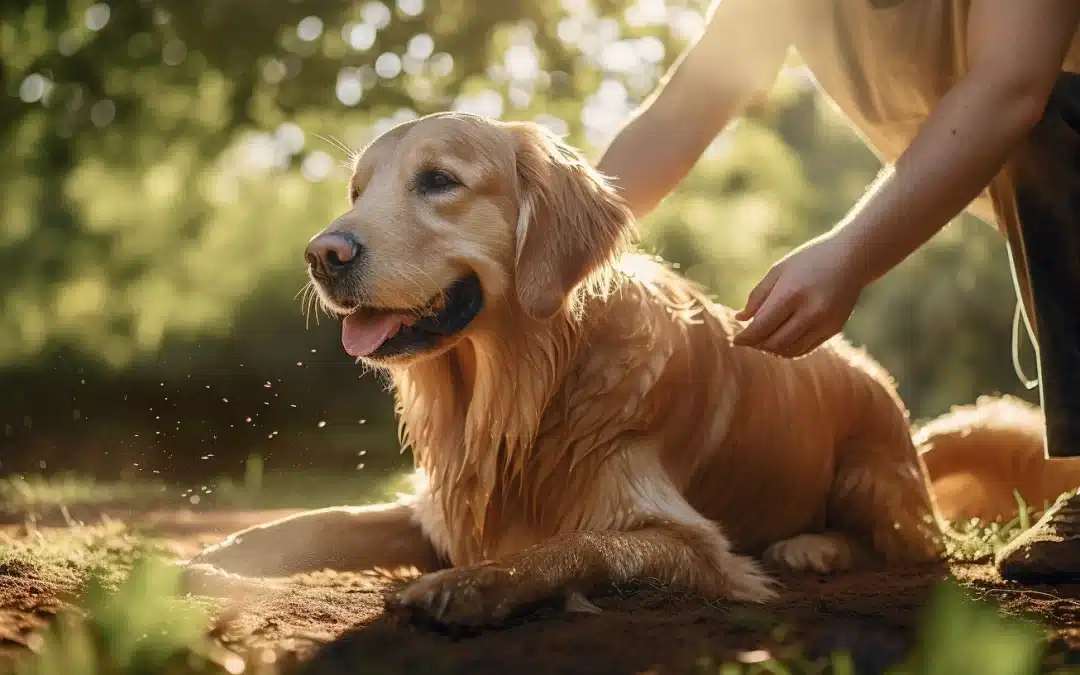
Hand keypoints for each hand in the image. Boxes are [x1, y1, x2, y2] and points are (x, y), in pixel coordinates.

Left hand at [732, 233, 866, 357]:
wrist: (852, 257)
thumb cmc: (809, 260)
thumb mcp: (779, 271)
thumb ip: (758, 296)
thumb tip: (740, 319)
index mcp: (792, 293)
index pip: (762, 327)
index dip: (745, 337)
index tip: (735, 340)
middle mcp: (810, 311)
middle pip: (774, 342)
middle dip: (757, 344)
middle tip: (748, 340)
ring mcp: (825, 323)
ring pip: (790, 350)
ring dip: (772, 349)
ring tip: (762, 340)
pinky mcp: (834, 329)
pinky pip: (805, 348)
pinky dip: (789, 349)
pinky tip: (780, 341)